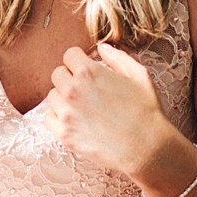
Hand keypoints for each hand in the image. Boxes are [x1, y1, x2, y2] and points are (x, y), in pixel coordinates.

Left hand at [42, 44, 173, 177]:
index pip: (69, 55)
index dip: (79, 61)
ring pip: (52, 96)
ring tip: (83, 106)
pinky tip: (75, 120)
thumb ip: (117, 57)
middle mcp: (72, 90)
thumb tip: (101, 48)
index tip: (86, 70)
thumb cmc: (146, 111)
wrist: (147, 149)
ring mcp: (66, 113)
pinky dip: (58, 117)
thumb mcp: (139, 75)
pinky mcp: (64, 134)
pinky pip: (49, 118)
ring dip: (64, 98)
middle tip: (86, 89)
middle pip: (58, 74)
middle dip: (70, 78)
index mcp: (89, 72)